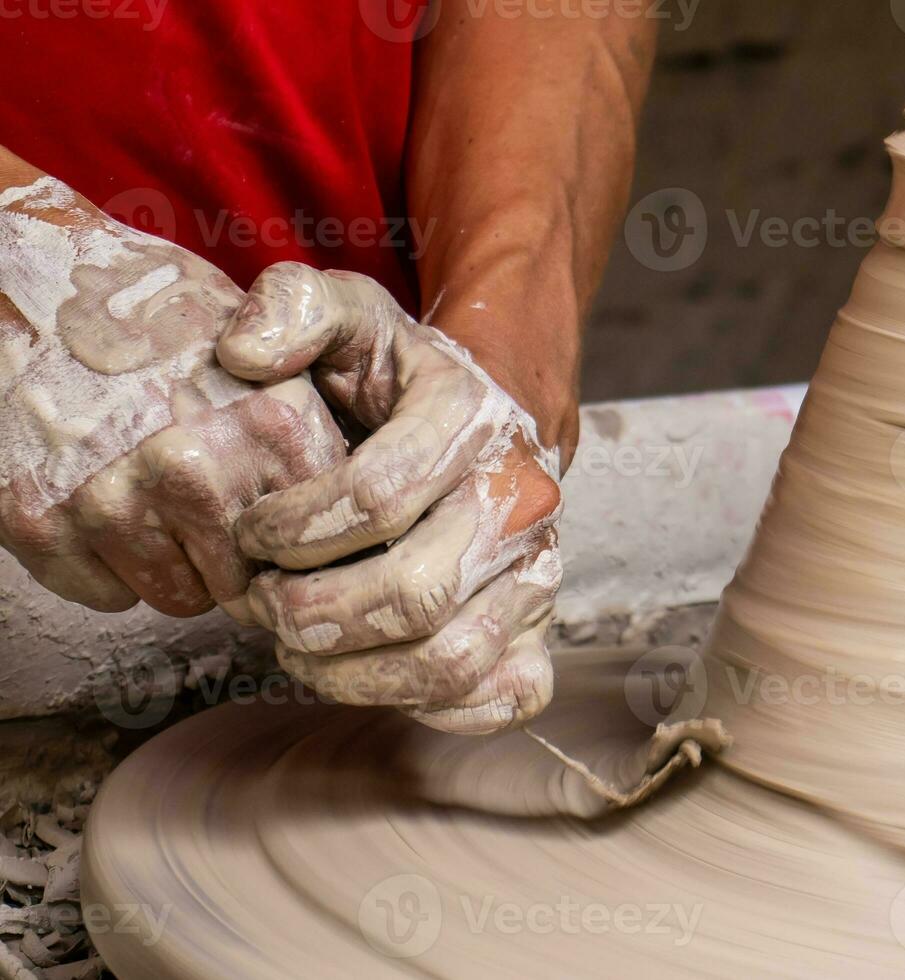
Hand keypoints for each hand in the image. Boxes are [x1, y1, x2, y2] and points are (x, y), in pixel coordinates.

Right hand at [0, 176, 344, 617]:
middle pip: (250, 581)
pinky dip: (105, 563)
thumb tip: (366, 514)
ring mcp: (111, 499)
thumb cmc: (167, 314)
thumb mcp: (284, 338)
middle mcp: (195, 466)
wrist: (36, 282)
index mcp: (273, 423)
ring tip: (156, 488)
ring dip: (176, 561)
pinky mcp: (41, 525)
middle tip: (207, 491)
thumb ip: (328, 428)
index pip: (321, 543)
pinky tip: (101, 497)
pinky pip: (107, 595)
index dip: (299, 532)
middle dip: (238, 553)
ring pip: (181, 597)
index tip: (278, 503)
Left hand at [217, 263, 563, 734]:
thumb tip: (244, 356)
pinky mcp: (542, 628)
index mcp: (473, 421)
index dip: (293, 530)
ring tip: (299, 648)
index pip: (377, 497)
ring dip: (354, 675)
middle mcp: (521, 502)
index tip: (250, 533)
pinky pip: (506, 695)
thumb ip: (293, 307)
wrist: (495, 417)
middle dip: (312, 616)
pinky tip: (374, 674)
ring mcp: (539, 571)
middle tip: (262, 606)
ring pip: (453, 660)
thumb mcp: (352, 317)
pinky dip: (437, 709)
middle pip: (415, 595)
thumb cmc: (404, 381)